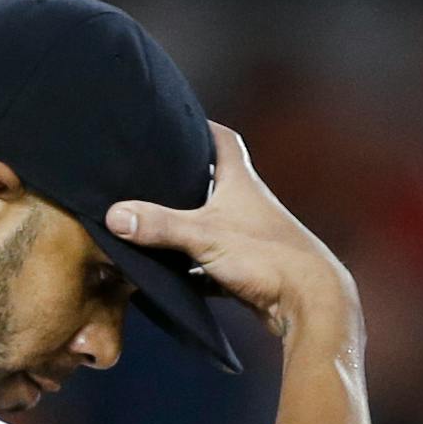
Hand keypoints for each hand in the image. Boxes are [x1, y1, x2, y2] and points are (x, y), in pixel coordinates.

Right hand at [106, 122, 353, 335]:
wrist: (309, 302)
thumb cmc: (265, 257)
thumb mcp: (204, 236)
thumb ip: (159, 225)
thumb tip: (113, 214)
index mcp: (241, 182)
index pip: (224, 140)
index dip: (202, 127)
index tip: (177, 120)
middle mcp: (249, 204)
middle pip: (215, 181)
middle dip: (186, 178)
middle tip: (153, 174)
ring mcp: (250, 237)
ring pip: (212, 224)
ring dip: (188, 226)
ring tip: (152, 223)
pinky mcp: (249, 269)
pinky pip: (213, 263)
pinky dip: (193, 268)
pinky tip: (171, 276)